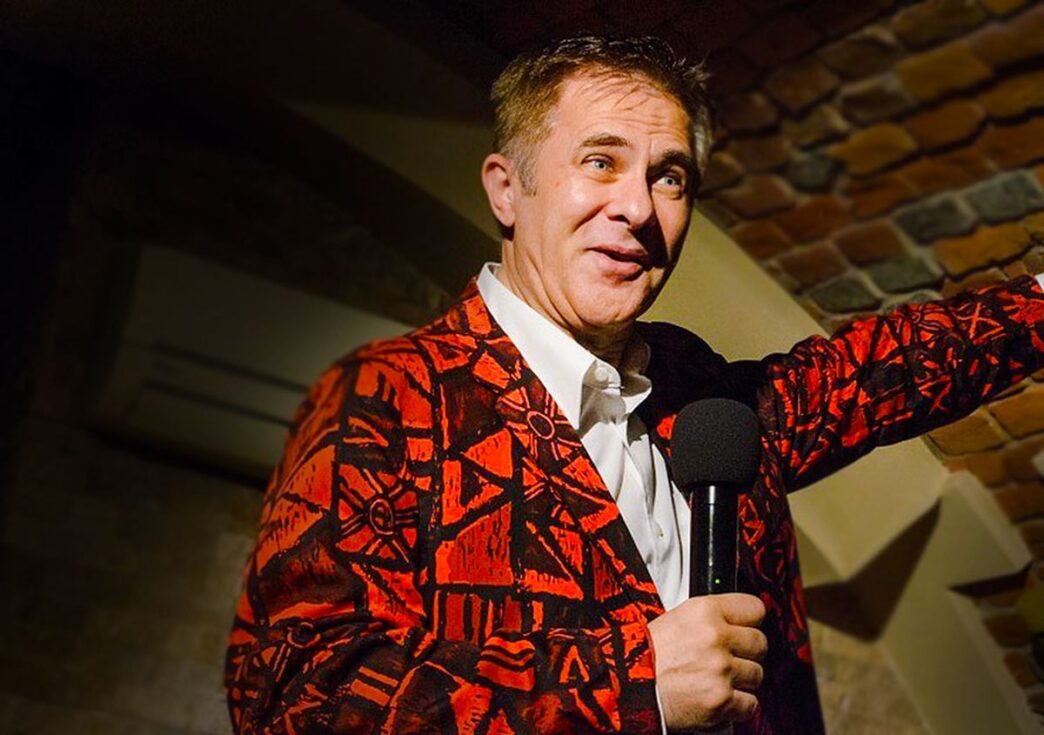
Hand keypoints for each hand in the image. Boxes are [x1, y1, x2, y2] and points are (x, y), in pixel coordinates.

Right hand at [647, 593, 766, 730]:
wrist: (625, 685)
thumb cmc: (647, 654)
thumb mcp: (678, 619)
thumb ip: (712, 619)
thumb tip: (741, 624)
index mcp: (704, 610)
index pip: (755, 609)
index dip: (750, 622)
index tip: (745, 630)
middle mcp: (715, 637)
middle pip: (760, 644)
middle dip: (747, 654)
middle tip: (728, 660)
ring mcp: (720, 669)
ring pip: (757, 675)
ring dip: (741, 681)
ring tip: (715, 681)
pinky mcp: (721, 700)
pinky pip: (750, 704)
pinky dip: (736, 707)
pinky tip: (716, 699)